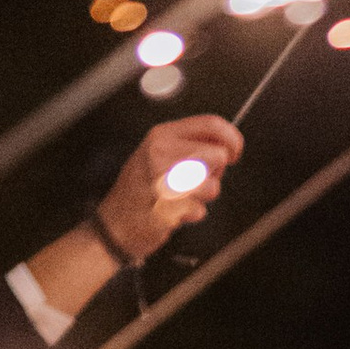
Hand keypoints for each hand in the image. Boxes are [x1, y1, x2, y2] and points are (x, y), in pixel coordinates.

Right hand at [93, 116, 244, 267]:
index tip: (235, 152)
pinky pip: (200, 210)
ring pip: (213, 185)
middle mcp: (161, 152)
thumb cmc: (139, 191)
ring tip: (182, 197)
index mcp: (162, 135)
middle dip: (216, 173)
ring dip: (204, 197)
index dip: (232, 139)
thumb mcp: (159, 154)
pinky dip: (191, 214)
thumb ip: (190, 146)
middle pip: (217, 155)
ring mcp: (162, 179)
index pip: (211, 125)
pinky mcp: (166, 207)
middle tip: (197, 181)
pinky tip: (173, 211)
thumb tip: (226, 146)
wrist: (114, 224)